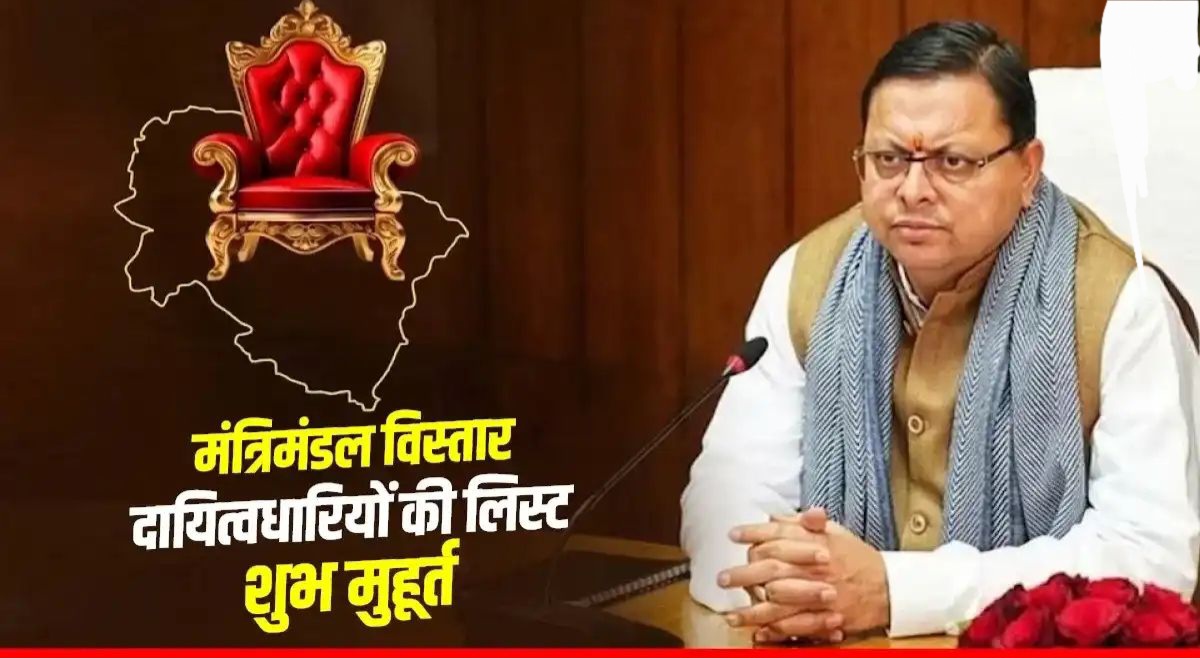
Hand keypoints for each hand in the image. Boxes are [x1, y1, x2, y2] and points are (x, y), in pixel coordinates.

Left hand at [723, 508, 891, 641]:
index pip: (780, 535)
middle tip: (722, 578)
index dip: (754, 533)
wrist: (889, 587)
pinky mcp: (825, 618)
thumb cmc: (858, 558)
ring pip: (780, 603)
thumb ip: (803, 525)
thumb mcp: (836, 533)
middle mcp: (816, 568)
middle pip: (773, 569)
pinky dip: (775, 631)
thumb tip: (774, 517)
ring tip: (731, 614)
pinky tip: (758, 633)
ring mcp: (819, 595)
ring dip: (752, 610)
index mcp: (818, 544)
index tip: (733, 535)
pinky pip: (796, 626)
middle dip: (744, 573)